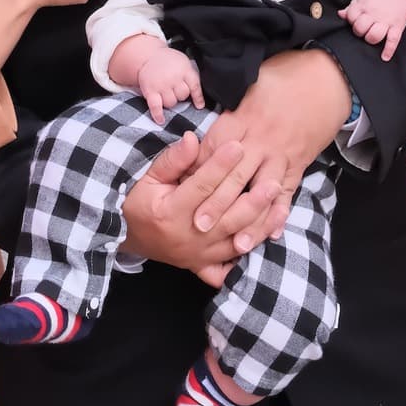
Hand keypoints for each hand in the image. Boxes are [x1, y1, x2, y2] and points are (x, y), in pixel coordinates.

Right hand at [122, 132, 267, 286]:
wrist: (126, 236)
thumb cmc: (138, 202)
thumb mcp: (148, 177)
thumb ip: (172, 160)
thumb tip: (192, 139)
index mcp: (170, 212)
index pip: (202, 186)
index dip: (221, 166)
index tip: (239, 146)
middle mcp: (187, 237)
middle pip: (226, 216)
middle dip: (251, 197)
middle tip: (271, 180)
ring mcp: (197, 255)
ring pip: (235, 240)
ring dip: (259, 223)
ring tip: (279, 205)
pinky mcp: (202, 266)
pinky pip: (229, 266)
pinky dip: (249, 255)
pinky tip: (266, 238)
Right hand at [135, 48, 204, 124]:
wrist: (149, 56)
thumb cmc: (169, 61)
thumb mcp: (184, 63)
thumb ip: (190, 76)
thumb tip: (199, 96)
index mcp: (184, 70)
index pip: (195, 86)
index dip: (198, 97)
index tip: (199, 106)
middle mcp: (173, 77)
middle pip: (182, 96)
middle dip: (180, 95)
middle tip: (175, 89)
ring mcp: (161, 85)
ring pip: (171, 103)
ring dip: (170, 101)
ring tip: (166, 94)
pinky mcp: (150, 91)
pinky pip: (155, 106)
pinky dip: (158, 115)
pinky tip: (161, 120)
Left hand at [195, 50, 351, 249]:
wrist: (329, 78)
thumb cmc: (285, 74)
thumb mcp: (250, 78)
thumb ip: (227, 100)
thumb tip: (203, 115)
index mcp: (243, 117)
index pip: (214, 147)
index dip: (197, 168)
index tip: (180, 187)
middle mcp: (261, 139)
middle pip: (234, 174)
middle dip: (216, 202)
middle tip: (197, 226)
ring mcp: (282, 154)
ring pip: (261, 191)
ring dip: (248, 218)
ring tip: (235, 243)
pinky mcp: (299, 163)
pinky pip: (289, 193)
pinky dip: (280, 214)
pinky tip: (272, 234)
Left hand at [340, 0, 405, 58]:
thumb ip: (352, 7)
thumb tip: (340, 14)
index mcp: (363, 5)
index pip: (351, 17)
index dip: (351, 21)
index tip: (355, 21)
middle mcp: (374, 13)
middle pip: (361, 28)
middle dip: (359, 32)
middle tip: (363, 30)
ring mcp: (387, 20)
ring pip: (375, 35)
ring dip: (370, 39)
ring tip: (371, 36)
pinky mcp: (398, 26)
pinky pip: (393, 40)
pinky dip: (389, 50)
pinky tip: (384, 57)